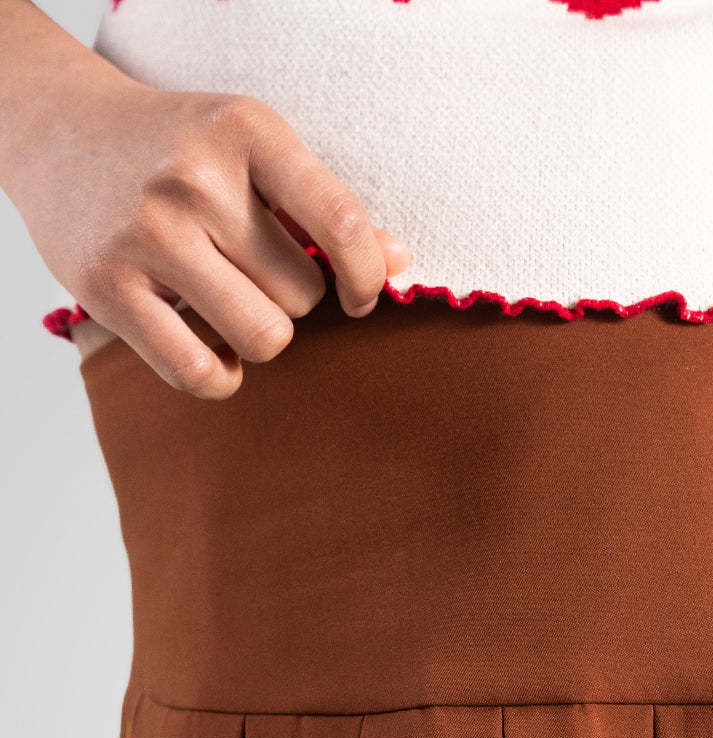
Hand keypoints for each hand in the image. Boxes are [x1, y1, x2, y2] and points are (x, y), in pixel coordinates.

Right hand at [6, 72, 409, 397]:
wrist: (60, 132)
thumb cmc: (179, 150)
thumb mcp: (253, 153)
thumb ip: (327, 208)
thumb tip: (399, 261)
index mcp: (246, 131)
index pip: (341, 225)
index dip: (367, 278)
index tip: (359, 293)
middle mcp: (194, 179)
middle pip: (303, 295)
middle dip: (293, 298)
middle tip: (254, 272)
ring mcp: (148, 234)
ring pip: (265, 336)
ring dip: (262, 334)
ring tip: (233, 303)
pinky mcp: (109, 289)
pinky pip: (200, 372)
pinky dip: (221, 378)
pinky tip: (215, 353)